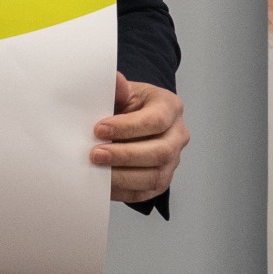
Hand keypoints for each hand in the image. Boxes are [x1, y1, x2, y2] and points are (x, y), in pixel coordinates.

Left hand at [96, 73, 187, 203]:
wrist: (131, 121)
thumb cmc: (128, 105)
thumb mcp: (124, 91)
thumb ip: (118, 87)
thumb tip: (116, 81)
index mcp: (170, 108)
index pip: (156, 120)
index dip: (127, 127)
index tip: (99, 129)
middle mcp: (177, 135)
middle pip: (160, 151)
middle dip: (124, 155)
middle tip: (95, 154)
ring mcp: (172, 161)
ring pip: (154, 176)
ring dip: (122, 176)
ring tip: (96, 169)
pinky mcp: (161, 181)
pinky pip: (144, 192)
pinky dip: (122, 190)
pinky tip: (103, 182)